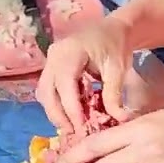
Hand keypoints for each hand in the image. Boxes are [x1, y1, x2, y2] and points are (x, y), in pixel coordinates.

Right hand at [37, 18, 134, 132]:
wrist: (114, 29)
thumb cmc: (116, 45)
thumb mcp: (118, 69)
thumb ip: (114, 94)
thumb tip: (119, 119)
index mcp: (70, 51)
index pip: (65, 84)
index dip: (71, 108)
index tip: (81, 128)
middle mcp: (54, 56)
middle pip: (47, 91)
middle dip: (58, 115)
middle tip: (73, 133)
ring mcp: (50, 61)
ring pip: (44, 92)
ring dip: (55, 112)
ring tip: (71, 128)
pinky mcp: (52, 68)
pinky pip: (48, 90)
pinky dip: (57, 105)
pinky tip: (70, 116)